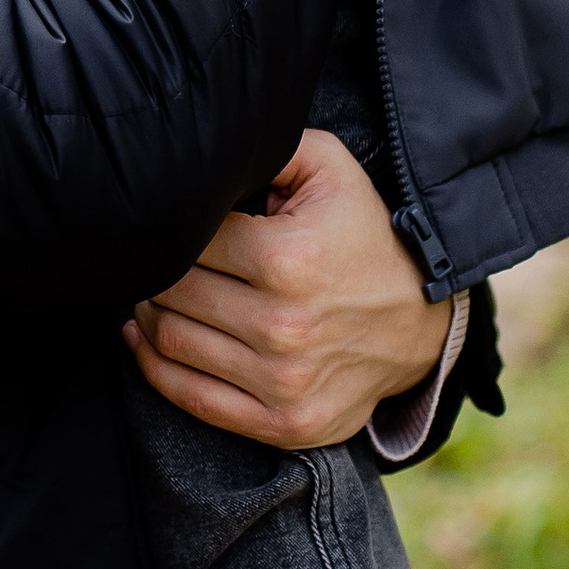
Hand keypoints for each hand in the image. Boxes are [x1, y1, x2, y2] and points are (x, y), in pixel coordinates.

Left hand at [124, 129, 443, 450]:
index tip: (175, 222)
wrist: (424, 322)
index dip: (175, 228)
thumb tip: (208, 146)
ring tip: (152, 293)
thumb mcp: (331, 170)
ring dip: (147, 315)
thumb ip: (270, 145)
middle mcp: (283, 325)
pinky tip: (144, 339)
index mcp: (288, 258)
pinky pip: (190, 398)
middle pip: (171, 292)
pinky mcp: (284, 423)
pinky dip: (154, 368)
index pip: (188, 241)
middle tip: (154, 258)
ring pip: (170, 342)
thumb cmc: (365, 236)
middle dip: (153, 271)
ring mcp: (284, 382)